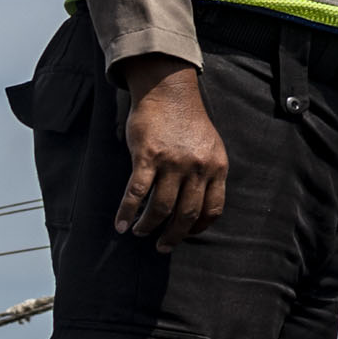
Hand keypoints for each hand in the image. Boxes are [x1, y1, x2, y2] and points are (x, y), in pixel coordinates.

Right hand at [114, 60, 227, 246]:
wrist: (168, 92)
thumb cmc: (187, 121)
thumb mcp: (210, 146)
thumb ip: (207, 172)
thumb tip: (197, 201)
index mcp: (217, 167)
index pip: (213, 208)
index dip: (199, 227)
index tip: (187, 234)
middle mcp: (198, 167)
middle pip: (187, 213)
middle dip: (173, 235)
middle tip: (163, 247)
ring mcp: (173, 163)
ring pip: (160, 207)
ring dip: (149, 225)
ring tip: (141, 232)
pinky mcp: (148, 157)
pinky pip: (136, 193)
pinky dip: (127, 212)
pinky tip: (121, 224)